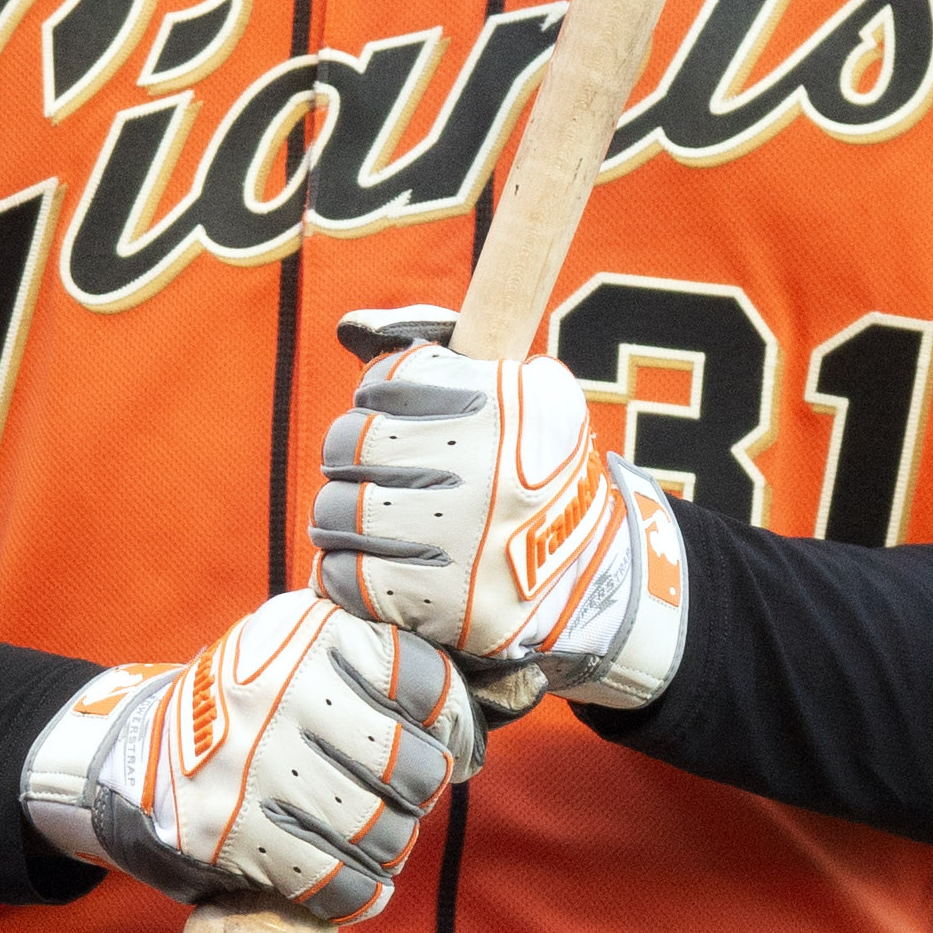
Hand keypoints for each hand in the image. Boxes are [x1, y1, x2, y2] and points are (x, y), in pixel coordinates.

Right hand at [22, 588, 482, 926]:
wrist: (131, 759)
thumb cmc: (253, 717)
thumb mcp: (307, 659)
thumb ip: (382, 675)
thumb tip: (470, 740)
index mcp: (312, 630)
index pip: (428, 681)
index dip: (454, 728)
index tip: (447, 750)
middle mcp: (280, 685)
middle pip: (414, 767)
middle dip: (417, 797)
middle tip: (394, 802)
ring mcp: (249, 758)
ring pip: (380, 831)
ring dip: (387, 850)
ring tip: (368, 842)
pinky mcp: (222, 828)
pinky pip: (333, 881)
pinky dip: (353, 893)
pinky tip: (346, 882)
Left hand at [309, 309, 687, 712]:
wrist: (592, 581)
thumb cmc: (540, 482)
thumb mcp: (537, 402)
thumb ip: (462, 365)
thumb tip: (358, 331)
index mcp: (512, 406)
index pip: (392, 378)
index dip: (376, 394)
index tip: (385, 412)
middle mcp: (489, 466)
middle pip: (353, 442)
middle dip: (349, 456)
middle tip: (366, 471)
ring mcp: (464, 537)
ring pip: (339, 509)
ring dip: (340, 515)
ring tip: (362, 519)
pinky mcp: (443, 601)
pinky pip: (348, 573)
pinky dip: (344, 568)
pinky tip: (368, 563)